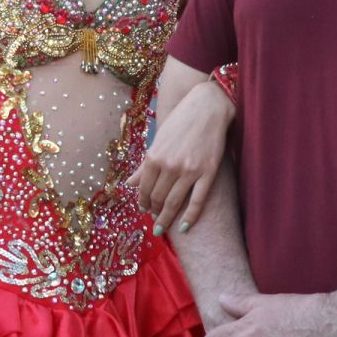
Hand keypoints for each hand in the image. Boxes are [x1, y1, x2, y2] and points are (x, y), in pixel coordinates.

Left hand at [138, 77, 234, 234]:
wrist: (206, 108)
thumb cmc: (180, 123)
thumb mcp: (157, 142)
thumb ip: (144, 166)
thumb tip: (128, 184)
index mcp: (154, 157)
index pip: (144, 188)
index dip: (143, 202)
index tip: (144, 209)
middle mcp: (169, 166)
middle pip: (158, 198)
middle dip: (154, 211)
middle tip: (154, 219)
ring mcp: (189, 171)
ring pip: (174, 202)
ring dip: (166, 218)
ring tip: (162, 228)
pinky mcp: (208, 173)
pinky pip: (198, 201)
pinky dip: (190, 217)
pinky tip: (184, 227)